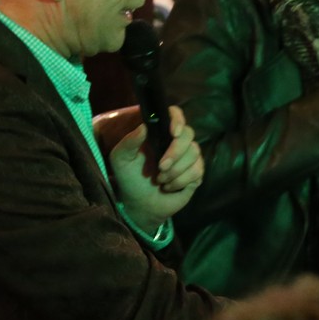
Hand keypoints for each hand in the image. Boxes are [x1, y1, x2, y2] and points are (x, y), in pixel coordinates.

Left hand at [109, 106, 204, 228]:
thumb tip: (144, 127)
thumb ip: (129, 141)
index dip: (178, 120)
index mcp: (159, 133)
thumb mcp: (121, 159)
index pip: (175, 115)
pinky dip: (181, 181)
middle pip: (188, 134)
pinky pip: (197, 171)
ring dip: (176, 171)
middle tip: (161, 167)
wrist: (139, 204)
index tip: (173, 132)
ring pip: (194, 154)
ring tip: (160, 180)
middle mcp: (176, 142)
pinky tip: (169, 187)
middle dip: (175, 153)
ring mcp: (188, 157)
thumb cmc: (129, 178)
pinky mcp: (196, 173)